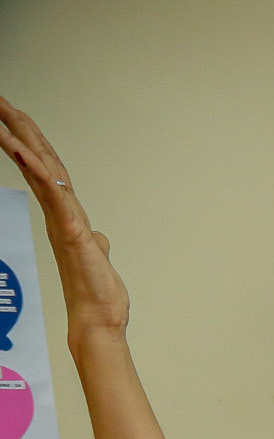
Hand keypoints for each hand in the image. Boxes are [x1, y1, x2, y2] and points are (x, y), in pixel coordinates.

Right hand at [0, 97, 128, 331]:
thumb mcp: (96, 257)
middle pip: (37, 161)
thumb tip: (95, 236)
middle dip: (17, 128)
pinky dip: (39, 172)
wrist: (98, 322)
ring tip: (2, 114)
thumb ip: (91, 241)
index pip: (46, 167)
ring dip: (22, 141)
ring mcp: (63, 221)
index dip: (30, 139)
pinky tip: (23, 151)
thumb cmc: (96, 294)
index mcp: (65, 213)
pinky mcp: (71, 232)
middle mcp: (60, 213)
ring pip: (41, 172)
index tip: (11, 114)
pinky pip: (53, 196)